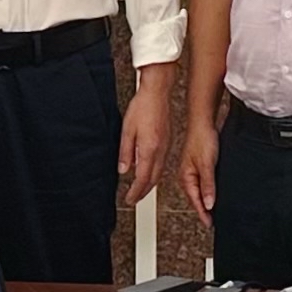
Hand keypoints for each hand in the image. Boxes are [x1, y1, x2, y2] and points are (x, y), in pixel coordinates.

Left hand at [118, 79, 173, 204]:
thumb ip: (125, 152)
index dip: (135, 192)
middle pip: (153, 179)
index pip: (142, 178)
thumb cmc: (142, 107)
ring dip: (150, 184)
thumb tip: (123, 169)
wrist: (157, 93)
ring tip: (141, 189)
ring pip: (159, 173)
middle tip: (135, 199)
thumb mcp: (127, 130)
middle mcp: (160, 151)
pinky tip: (150, 171)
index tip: (130, 199)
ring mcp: (166, 146)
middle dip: (143, 192)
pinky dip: (155, 173)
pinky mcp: (168, 141)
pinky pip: (162, 163)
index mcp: (149, 149)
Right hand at [178, 119, 219, 221]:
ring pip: (198, 191)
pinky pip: (202, 183)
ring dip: (205, 201)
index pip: (195, 201)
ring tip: (213, 211)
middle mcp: (186, 175)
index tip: (209, 223)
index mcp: (185, 177)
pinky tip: (213, 192)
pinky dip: (207, 190)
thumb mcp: (207, 165)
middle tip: (212, 221)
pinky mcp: (198, 165)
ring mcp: (192, 170)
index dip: (203, 213)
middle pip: (195, 198)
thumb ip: (208, 185)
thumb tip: (209, 204)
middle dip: (203, 210)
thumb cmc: (202, 139)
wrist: (203, 122)